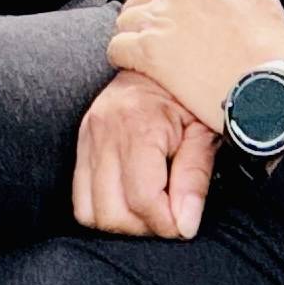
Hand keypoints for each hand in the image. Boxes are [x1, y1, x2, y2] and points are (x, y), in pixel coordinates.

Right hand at [70, 67, 215, 238]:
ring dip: (122, 222)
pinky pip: (79, 198)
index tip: (185, 225)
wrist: (162, 57)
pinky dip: (103, 209)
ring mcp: (87, 136)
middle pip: (112, 212)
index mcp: (138, 125)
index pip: (142, 199)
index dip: (167, 224)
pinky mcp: (81, 141)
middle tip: (169, 217)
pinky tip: (130, 200)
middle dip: (144, 227)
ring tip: (150, 209)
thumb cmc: (189, 92)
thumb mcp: (204, 130)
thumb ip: (194, 178)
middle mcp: (104, 130)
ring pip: (90, 212)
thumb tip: (184, 225)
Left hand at [106, 0, 283, 134]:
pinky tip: (135, 67)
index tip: (157, 5)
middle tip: (152, 36)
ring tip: (143, 54)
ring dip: (131, 35)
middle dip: (142, 14)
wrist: (267, 84)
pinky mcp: (148, 50)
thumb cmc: (268, 42)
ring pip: (125, 20)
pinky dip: (121, 57)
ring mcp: (159, 18)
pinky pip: (117, 48)